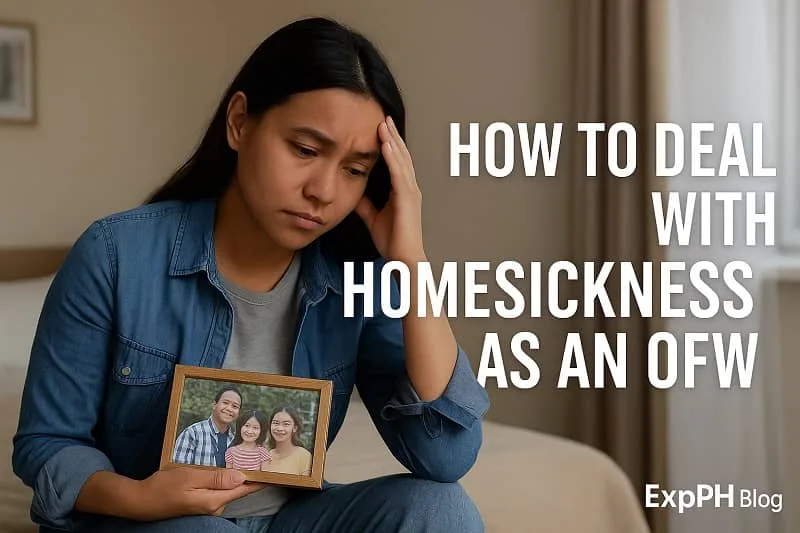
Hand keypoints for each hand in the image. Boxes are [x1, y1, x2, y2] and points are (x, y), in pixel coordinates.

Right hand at [133, 467, 263, 519]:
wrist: (141, 501)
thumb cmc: (164, 486)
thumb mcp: (191, 477)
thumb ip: (217, 478)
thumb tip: (241, 476)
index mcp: (215, 500)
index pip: (245, 489)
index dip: (260, 478)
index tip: (273, 467)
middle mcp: (215, 506)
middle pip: (239, 488)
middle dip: (250, 472)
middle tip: (262, 453)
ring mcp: (208, 506)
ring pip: (229, 487)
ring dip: (236, 474)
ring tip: (248, 456)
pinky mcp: (202, 503)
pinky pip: (219, 489)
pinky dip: (225, 478)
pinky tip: (226, 468)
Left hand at [355, 116, 426, 263]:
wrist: (405, 260)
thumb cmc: (394, 242)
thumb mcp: (374, 218)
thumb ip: (366, 204)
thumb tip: (355, 192)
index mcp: (403, 191)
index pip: (396, 162)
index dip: (389, 144)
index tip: (380, 129)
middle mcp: (410, 188)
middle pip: (401, 156)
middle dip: (392, 136)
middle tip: (383, 117)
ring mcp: (410, 192)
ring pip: (401, 161)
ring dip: (393, 141)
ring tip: (383, 124)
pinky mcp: (407, 199)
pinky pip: (400, 174)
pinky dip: (393, 159)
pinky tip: (387, 146)